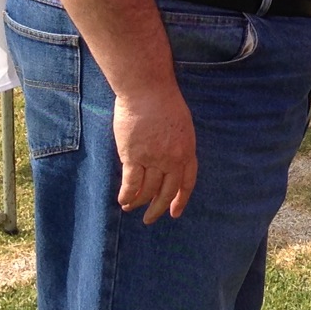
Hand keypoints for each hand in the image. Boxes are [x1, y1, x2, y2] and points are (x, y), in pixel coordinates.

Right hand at [112, 82, 196, 223]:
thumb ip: (178, 145)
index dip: (180, 199)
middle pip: (167, 191)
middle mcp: (172, 158)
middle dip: (158, 208)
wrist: (147, 90)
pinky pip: (131, 184)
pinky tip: (123, 201)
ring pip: (147, 191)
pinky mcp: (133, 157)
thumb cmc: (164, 102)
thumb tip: (171, 162)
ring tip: (130, 208)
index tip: (174, 213)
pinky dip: (127, 196)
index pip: (187, 182)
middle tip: (150, 219)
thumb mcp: (182, 125)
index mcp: (187, 150)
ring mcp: (154, 159)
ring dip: (138, 203)